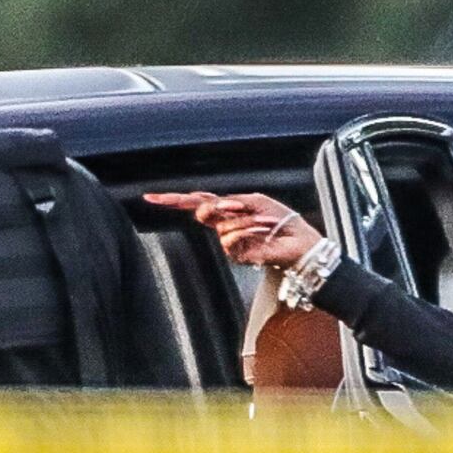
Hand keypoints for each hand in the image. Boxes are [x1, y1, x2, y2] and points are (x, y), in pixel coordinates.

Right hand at [145, 191, 325, 271]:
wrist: (301, 244)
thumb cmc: (284, 222)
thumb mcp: (258, 202)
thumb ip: (233, 203)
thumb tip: (212, 206)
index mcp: (228, 209)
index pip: (196, 201)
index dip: (173, 200)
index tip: (151, 197)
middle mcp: (224, 225)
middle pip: (201, 211)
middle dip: (215, 207)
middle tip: (234, 208)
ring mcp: (229, 241)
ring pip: (223, 225)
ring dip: (247, 222)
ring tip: (265, 225)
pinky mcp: (237, 255)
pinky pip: (233, 239)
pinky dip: (250, 233)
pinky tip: (263, 234)